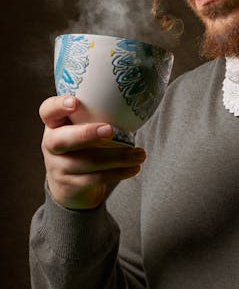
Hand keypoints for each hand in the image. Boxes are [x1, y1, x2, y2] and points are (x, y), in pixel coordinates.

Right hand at [39, 95, 146, 209]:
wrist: (71, 187)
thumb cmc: (84, 148)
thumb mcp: (84, 129)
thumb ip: (97, 117)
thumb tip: (132, 105)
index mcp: (54, 124)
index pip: (48, 111)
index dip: (58, 106)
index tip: (75, 102)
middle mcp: (51, 145)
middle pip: (62, 140)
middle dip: (87, 134)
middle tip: (110, 130)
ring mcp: (58, 167)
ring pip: (87, 162)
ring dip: (119, 157)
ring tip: (140, 154)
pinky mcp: (70, 186)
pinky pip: (96, 178)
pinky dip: (119, 172)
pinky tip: (134, 168)